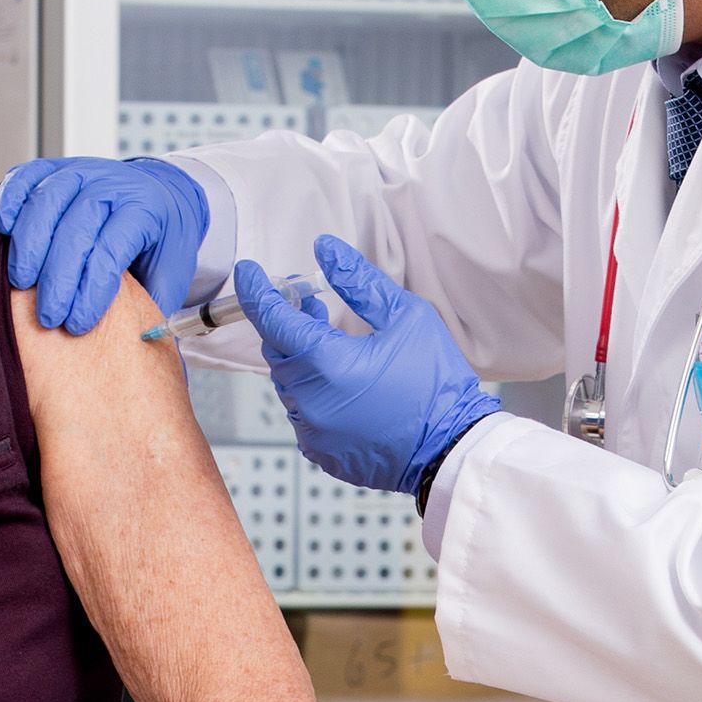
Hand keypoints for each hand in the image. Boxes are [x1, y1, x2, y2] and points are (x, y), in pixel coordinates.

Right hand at [0, 156, 207, 335]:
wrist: (159, 194)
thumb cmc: (159, 239)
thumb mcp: (172, 271)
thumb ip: (152, 302)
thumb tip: (133, 341)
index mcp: (144, 208)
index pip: (111, 248)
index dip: (91, 289)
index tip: (78, 323)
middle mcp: (111, 183)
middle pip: (76, 227)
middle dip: (58, 277)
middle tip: (48, 316)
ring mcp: (80, 170)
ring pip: (46, 200)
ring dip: (29, 244)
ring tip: (21, 283)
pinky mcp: (54, 167)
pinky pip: (26, 177)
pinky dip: (10, 201)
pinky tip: (5, 231)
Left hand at [232, 235, 502, 498]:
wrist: (453, 449)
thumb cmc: (436, 384)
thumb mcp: (407, 317)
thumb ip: (360, 281)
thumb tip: (325, 250)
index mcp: (328, 363)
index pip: (272, 318)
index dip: (257, 290)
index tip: (249, 272)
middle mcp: (310, 401)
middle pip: (277, 350)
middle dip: (287, 323)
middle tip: (310, 304)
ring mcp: (313, 431)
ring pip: (288, 383)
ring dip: (301, 359)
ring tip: (331, 342)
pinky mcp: (321, 452)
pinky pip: (302, 413)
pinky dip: (313, 392)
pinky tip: (341, 383)